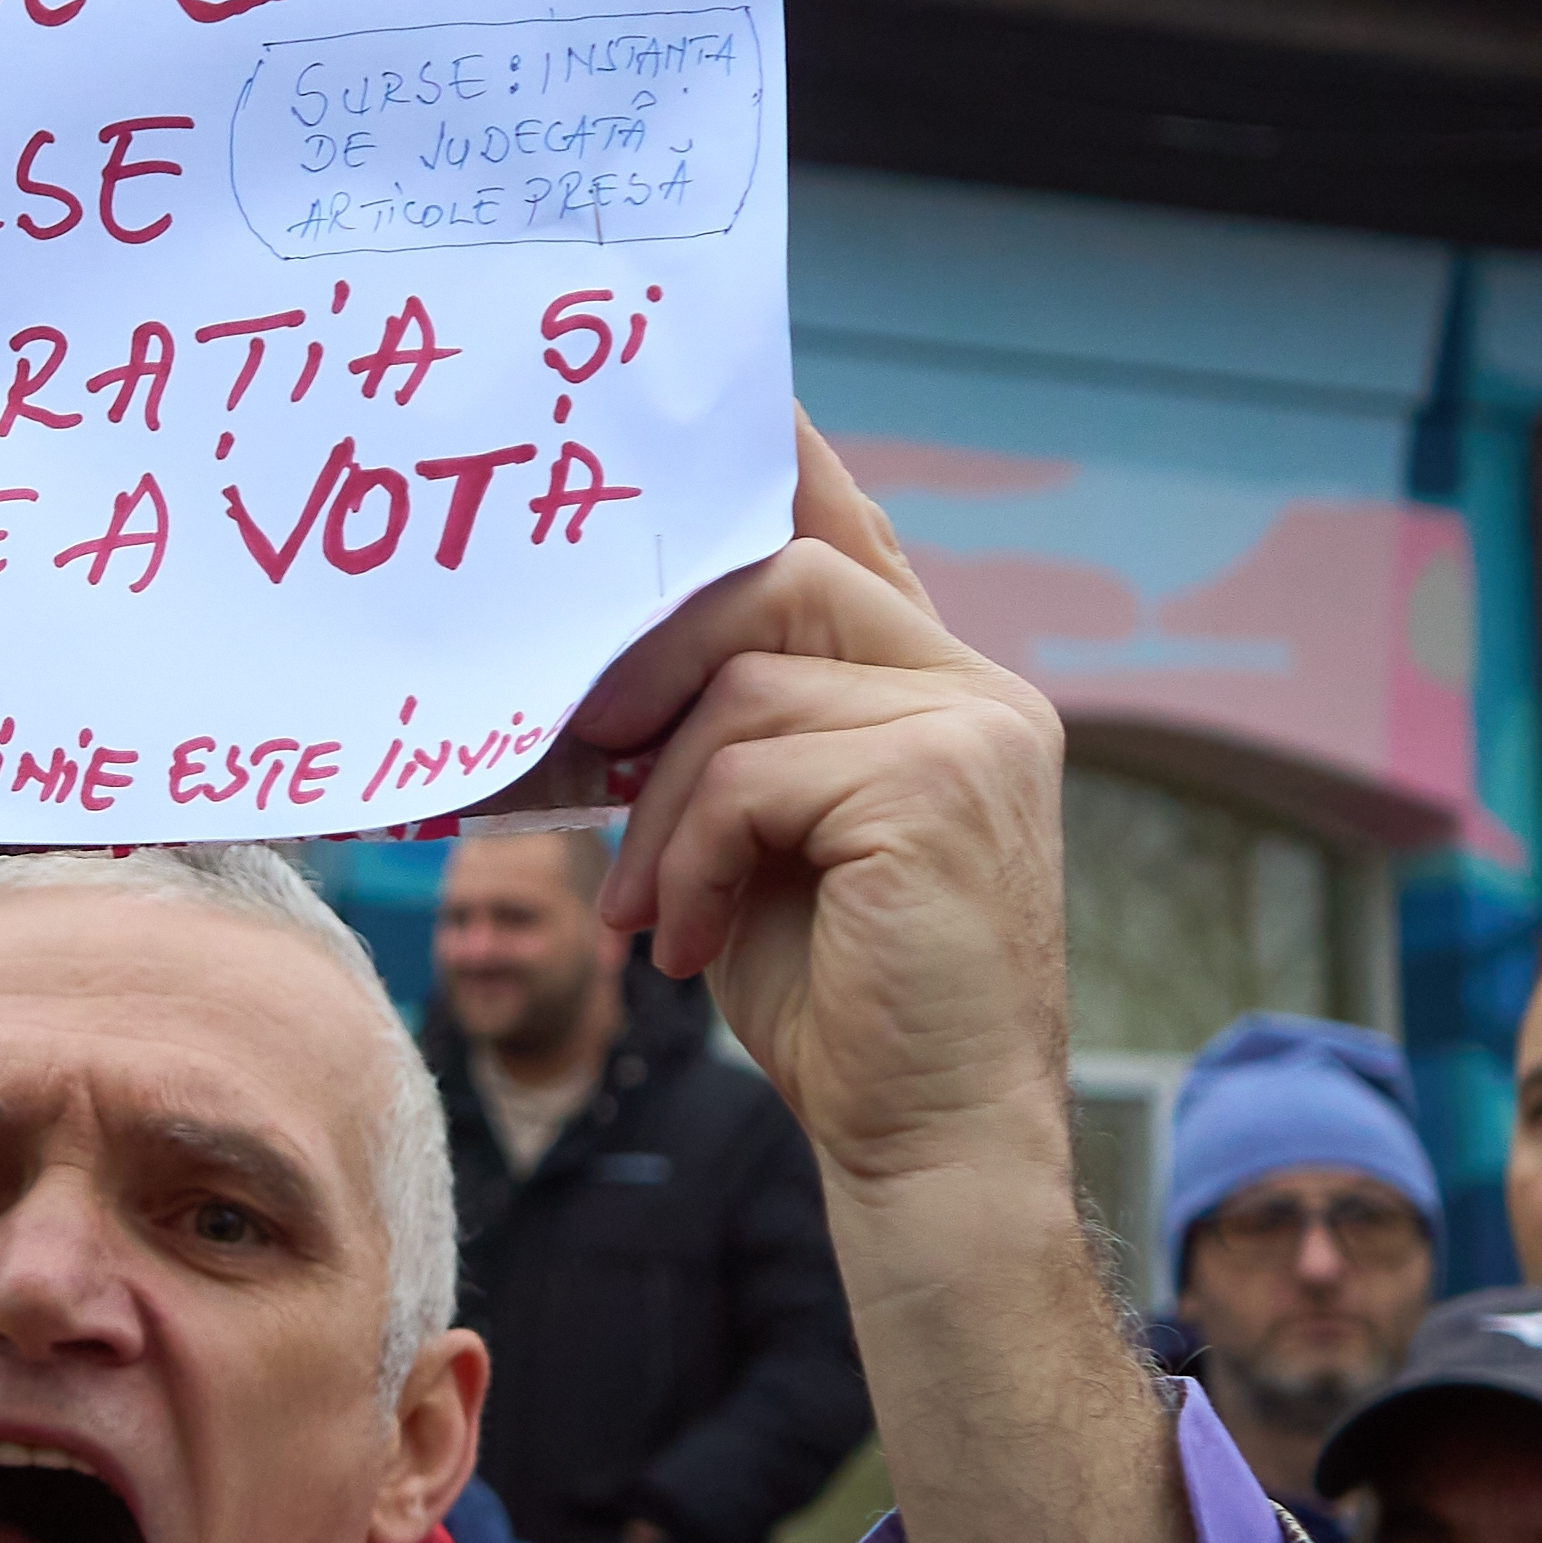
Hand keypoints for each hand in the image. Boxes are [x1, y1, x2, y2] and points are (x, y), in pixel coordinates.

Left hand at [546, 416, 1175, 1542]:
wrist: (928, 1148)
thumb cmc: (834, 1007)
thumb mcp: (755, 843)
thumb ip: (720, 737)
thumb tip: (587, 664)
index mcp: (937, 687)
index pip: (844, 532)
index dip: (772, 461)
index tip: (702, 394)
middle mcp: (973, 687)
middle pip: (772, 580)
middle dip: (645, 653)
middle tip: (568, 738)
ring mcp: (972, 730)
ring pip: (745, 676)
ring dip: (662, 793)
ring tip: (651, 900)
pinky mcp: (940, 787)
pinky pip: (751, 763)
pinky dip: (689, 849)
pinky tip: (685, 936)